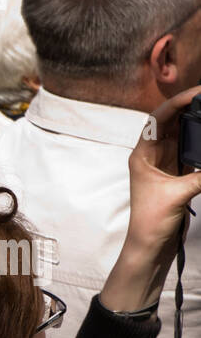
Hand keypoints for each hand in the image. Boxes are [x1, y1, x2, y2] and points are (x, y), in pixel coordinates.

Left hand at [103, 86, 200, 311]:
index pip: (158, 119)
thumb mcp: (178, 194)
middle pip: (173, 122)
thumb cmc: (151, 221)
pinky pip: (194, 150)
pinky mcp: (179, 174)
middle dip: (192, 107)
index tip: (197, 92)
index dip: (176, 102)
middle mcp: (153, 155)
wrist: (149, 245)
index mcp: (142, 155)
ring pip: (185, 134)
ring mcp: (167, 163)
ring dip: (199, 123)